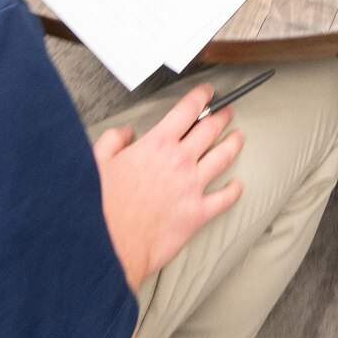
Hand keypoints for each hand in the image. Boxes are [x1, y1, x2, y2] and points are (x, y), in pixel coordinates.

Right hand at [94, 85, 243, 288]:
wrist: (110, 245)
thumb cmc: (102, 206)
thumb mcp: (98, 161)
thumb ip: (114, 139)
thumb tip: (128, 133)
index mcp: (157, 144)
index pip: (187, 110)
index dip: (201, 96)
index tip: (208, 92)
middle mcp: (180, 160)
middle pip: (210, 129)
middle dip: (222, 116)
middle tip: (228, 112)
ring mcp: (192, 186)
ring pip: (223, 157)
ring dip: (234, 143)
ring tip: (239, 136)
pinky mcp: (198, 213)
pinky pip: (225, 198)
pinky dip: (234, 190)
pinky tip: (237, 185)